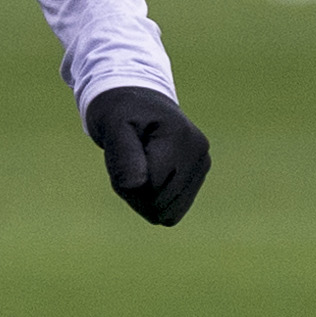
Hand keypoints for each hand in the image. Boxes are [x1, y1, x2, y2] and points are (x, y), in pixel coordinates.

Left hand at [85, 83, 210, 226]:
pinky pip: (174, 212)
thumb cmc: (120, 114)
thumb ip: (123, 156)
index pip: (150, 188)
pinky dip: (154, 201)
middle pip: (160, 205)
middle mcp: (199, 152)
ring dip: (143, 199)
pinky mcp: (199, 177)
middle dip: (135, 193)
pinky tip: (150, 176)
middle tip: (127, 162)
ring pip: (168, 214)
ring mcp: (202, 166)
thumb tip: (137, 186)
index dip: (125, 184)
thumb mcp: (112, 127)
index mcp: (180, 136)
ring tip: (138, 168)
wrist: (137, 102)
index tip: (120, 156)